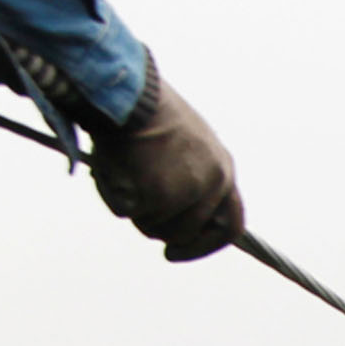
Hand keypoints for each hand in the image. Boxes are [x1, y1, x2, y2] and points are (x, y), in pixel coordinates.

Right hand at [86, 61, 245, 262]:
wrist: (129, 93)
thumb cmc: (150, 114)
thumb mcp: (188, 144)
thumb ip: (193, 180)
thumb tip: (182, 222)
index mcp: (224, 170)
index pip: (231, 226)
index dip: (204, 245)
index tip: (176, 252)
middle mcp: (212, 184)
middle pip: (185, 233)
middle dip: (160, 229)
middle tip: (140, 210)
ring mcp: (187, 193)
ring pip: (154, 228)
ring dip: (136, 210)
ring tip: (127, 172)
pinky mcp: (158, 195)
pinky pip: (127, 214)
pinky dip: (113, 196)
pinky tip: (113, 167)